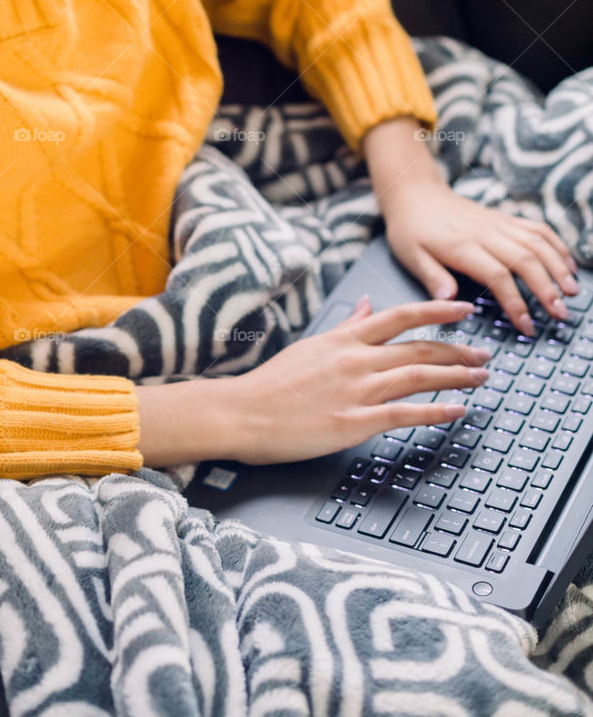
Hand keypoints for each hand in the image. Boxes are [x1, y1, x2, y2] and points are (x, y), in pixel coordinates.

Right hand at [225, 297, 491, 465]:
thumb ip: (346, 326)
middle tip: (485, 355)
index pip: (401, 317)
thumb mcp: (312, 344)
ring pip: (418, 376)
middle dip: (458, 351)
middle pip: (419, 348)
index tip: (465, 308)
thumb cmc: (273, 382)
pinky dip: (435, 412)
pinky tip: (457, 411)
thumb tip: (368, 305)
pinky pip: (404, 415)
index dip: (438, 310)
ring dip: (456, 377)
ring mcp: (355, 391)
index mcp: (345, 339)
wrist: (243, 412)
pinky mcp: (353, 423)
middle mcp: (355, 360)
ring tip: (480, 378)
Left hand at [382, 178, 578, 336]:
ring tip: (573, 292)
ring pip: (537, 242)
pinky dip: (556, 246)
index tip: (527, 326)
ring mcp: (498, 223)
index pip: (497, 276)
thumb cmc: (410, 229)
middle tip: (561, 314)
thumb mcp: (410, 256)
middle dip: (547, 288)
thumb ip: (431, 277)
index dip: (515, 303)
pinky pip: (537, 229)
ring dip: (558, 267)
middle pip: (525, 259)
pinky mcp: (504, 218)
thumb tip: (448, 301)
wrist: (415, 193)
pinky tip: (568, 264)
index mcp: (461, 246)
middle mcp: (485, 232)